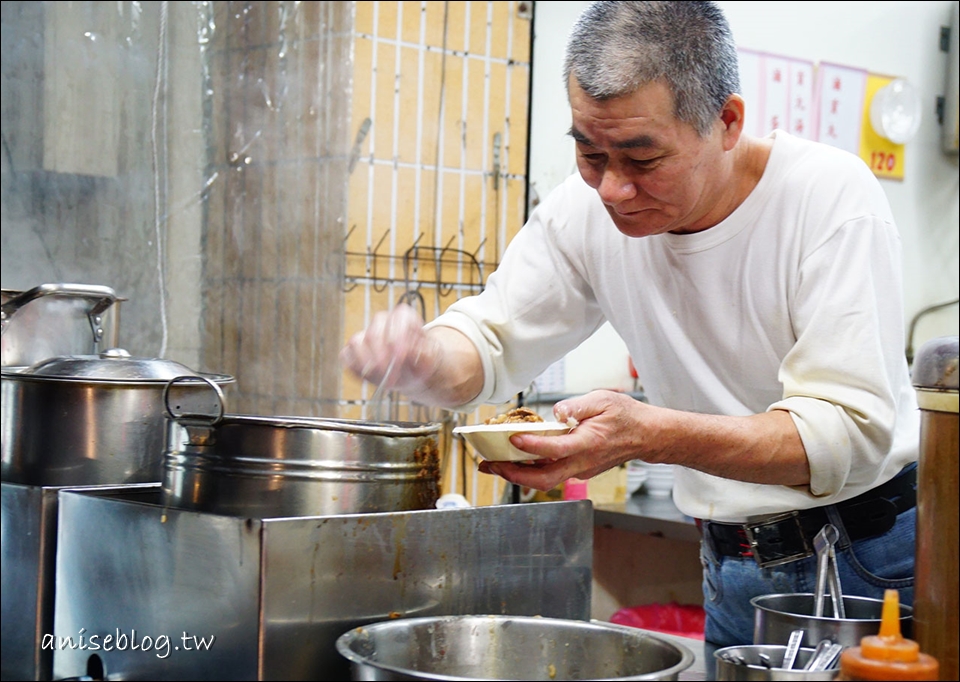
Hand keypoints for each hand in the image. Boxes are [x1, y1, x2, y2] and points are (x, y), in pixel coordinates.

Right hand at [339, 304, 483, 407]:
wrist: (414, 370)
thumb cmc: (422, 360)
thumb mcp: (431, 357)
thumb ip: (423, 353)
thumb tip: (408, 352)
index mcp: (404, 316)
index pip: (397, 320)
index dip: (397, 339)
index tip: (401, 358)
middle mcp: (382, 321)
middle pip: (374, 333)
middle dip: (381, 357)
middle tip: (390, 377)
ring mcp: (365, 334)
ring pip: (356, 342)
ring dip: (367, 364)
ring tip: (381, 379)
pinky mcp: (352, 350)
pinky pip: (346, 356)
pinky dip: (355, 369)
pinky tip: (370, 379)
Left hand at [478, 390, 656, 489]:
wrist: (646, 436)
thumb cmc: (626, 416)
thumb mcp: (603, 399)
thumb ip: (577, 405)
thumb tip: (556, 411)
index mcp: (588, 443)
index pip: (555, 449)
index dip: (532, 446)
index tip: (513, 438)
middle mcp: (583, 462)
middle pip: (543, 479)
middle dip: (513, 474)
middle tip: (490, 465)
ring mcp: (581, 470)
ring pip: (545, 480)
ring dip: (517, 475)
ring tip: (493, 465)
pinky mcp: (579, 471)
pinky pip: (552, 474)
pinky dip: (531, 469)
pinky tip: (516, 459)